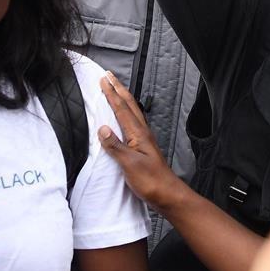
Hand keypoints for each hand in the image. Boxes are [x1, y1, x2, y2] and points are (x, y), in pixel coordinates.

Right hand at [96, 71, 182, 209]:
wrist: (167, 194)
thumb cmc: (150, 181)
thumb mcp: (130, 164)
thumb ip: (115, 146)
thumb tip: (102, 128)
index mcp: (138, 133)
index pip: (122, 108)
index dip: (111, 93)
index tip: (103, 79)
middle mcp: (142, 132)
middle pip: (129, 105)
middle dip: (118, 89)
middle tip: (108, 76)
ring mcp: (143, 139)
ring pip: (132, 112)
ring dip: (122, 98)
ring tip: (115, 89)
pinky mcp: (143, 147)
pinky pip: (132, 123)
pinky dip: (125, 113)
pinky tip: (122, 117)